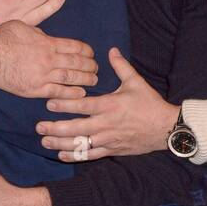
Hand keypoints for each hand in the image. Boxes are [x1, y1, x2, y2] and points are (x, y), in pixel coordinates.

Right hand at [0, 20, 96, 100]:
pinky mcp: (35, 89)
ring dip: (85, 79)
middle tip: (96, 68)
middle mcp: (50, 59)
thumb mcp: (24, 26)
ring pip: (71, 78)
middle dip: (90, 65)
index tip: (91, 54)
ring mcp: (44, 75)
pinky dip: (72, 93)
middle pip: (77, 62)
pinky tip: (81, 94)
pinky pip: (58, 92)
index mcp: (48, 42)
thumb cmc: (2, 38)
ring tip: (93, 81)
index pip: (75, 47)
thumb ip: (38, 32)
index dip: (86, 51)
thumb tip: (44, 35)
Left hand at [35, 47, 176, 159]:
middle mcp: (107, 124)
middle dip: (56, 128)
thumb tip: (111, 49)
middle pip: (77, 128)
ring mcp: (109, 139)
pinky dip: (76, 156)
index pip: (83, 106)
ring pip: (81, 144)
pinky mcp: (113, 149)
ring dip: (61, 144)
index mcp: (110, 105)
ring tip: (44, 142)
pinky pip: (91, 155)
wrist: (166, 128)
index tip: (48, 104)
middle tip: (39, 127)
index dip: (65, 105)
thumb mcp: (136, 82)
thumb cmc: (150, 103)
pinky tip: (62, 155)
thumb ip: (121, 66)